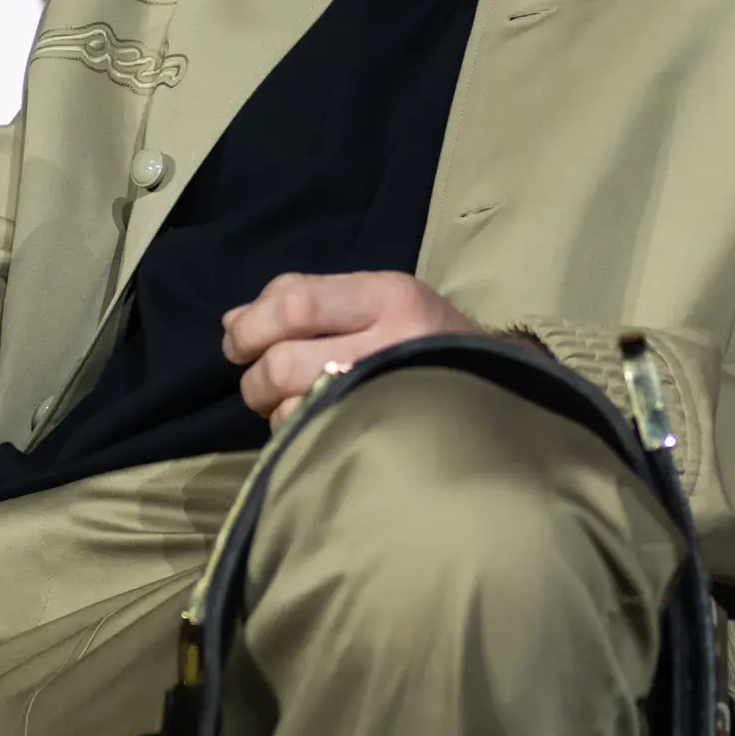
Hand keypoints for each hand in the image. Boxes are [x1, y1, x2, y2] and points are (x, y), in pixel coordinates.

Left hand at [221, 271, 484, 425]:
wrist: (502, 389)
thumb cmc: (425, 339)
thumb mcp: (377, 299)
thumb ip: (305, 299)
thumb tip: (232, 321)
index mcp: (388, 295)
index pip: (294, 303)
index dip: (252, 326)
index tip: (238, 344)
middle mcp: (392, 341)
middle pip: (283, 361)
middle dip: (255, 378)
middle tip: (260, 385)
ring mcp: (392, 395)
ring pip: (293, 408)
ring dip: (276, 413)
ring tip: (295, 408)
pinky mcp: (391, 440)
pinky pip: (315, 440)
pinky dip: (299, 437)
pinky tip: (317, 429)